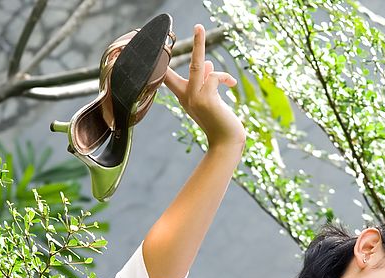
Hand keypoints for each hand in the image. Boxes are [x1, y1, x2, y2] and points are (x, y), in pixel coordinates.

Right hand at [163, 24, 245, 149]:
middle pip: (184, 64)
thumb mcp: (212, 100)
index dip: (158, 64)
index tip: (152, 49)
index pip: (167, 76)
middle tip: (197, 26)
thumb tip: (209, 64)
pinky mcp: (205, 99)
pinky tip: (231, 85)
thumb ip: (207, 82)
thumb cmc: (220, 123)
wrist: (226, 144)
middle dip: (192, 44)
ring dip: (200, 46)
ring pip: (198, 65)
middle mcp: (186, 96)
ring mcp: (194, 98)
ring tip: (205, 40)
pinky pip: (214, 76)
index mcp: (185, 96)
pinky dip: (224, 77)